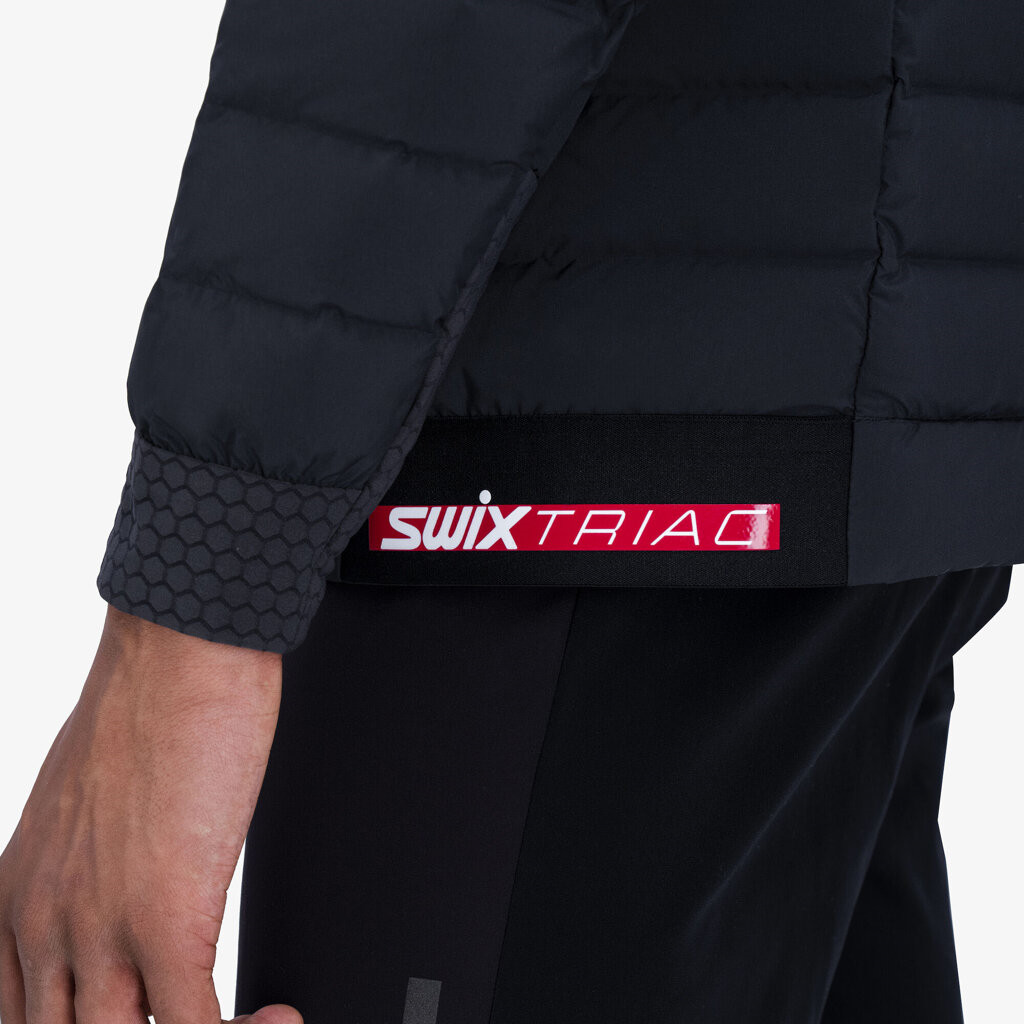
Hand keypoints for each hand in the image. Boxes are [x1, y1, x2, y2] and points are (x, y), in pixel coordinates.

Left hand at [0, 606, 299, 1023]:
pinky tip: (280, 1016)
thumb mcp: (84, 798)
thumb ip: (88, 863)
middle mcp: (44, 927)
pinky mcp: (168, 920)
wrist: (181, 650)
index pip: (15, 1022)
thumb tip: (127, 888)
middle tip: (194, 1022)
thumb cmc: (147, 704)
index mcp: (17, 899)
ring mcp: (101, 931)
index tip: (144, 1020)